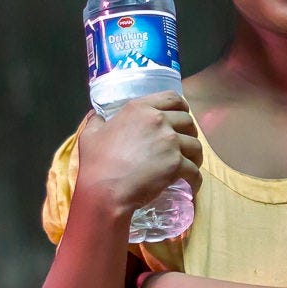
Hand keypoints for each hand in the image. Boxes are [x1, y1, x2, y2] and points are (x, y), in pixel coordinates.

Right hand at [77, 94, 200, 218]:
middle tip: (184, 145)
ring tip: (190, 165)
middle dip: (189, 133)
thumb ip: (96, 121)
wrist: (105, 190)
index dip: (181, 107)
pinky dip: (195, 179)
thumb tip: (96, 115)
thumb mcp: (90, 135)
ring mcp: (169, 142)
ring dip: (195, 156)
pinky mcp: (176, 164)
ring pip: (196, 145)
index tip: (181, 117)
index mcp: (139, 109)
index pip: (172, 98)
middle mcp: (158, 120)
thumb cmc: (96, 163)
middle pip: (188, 121)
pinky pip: (195, 170)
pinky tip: (191, 185)